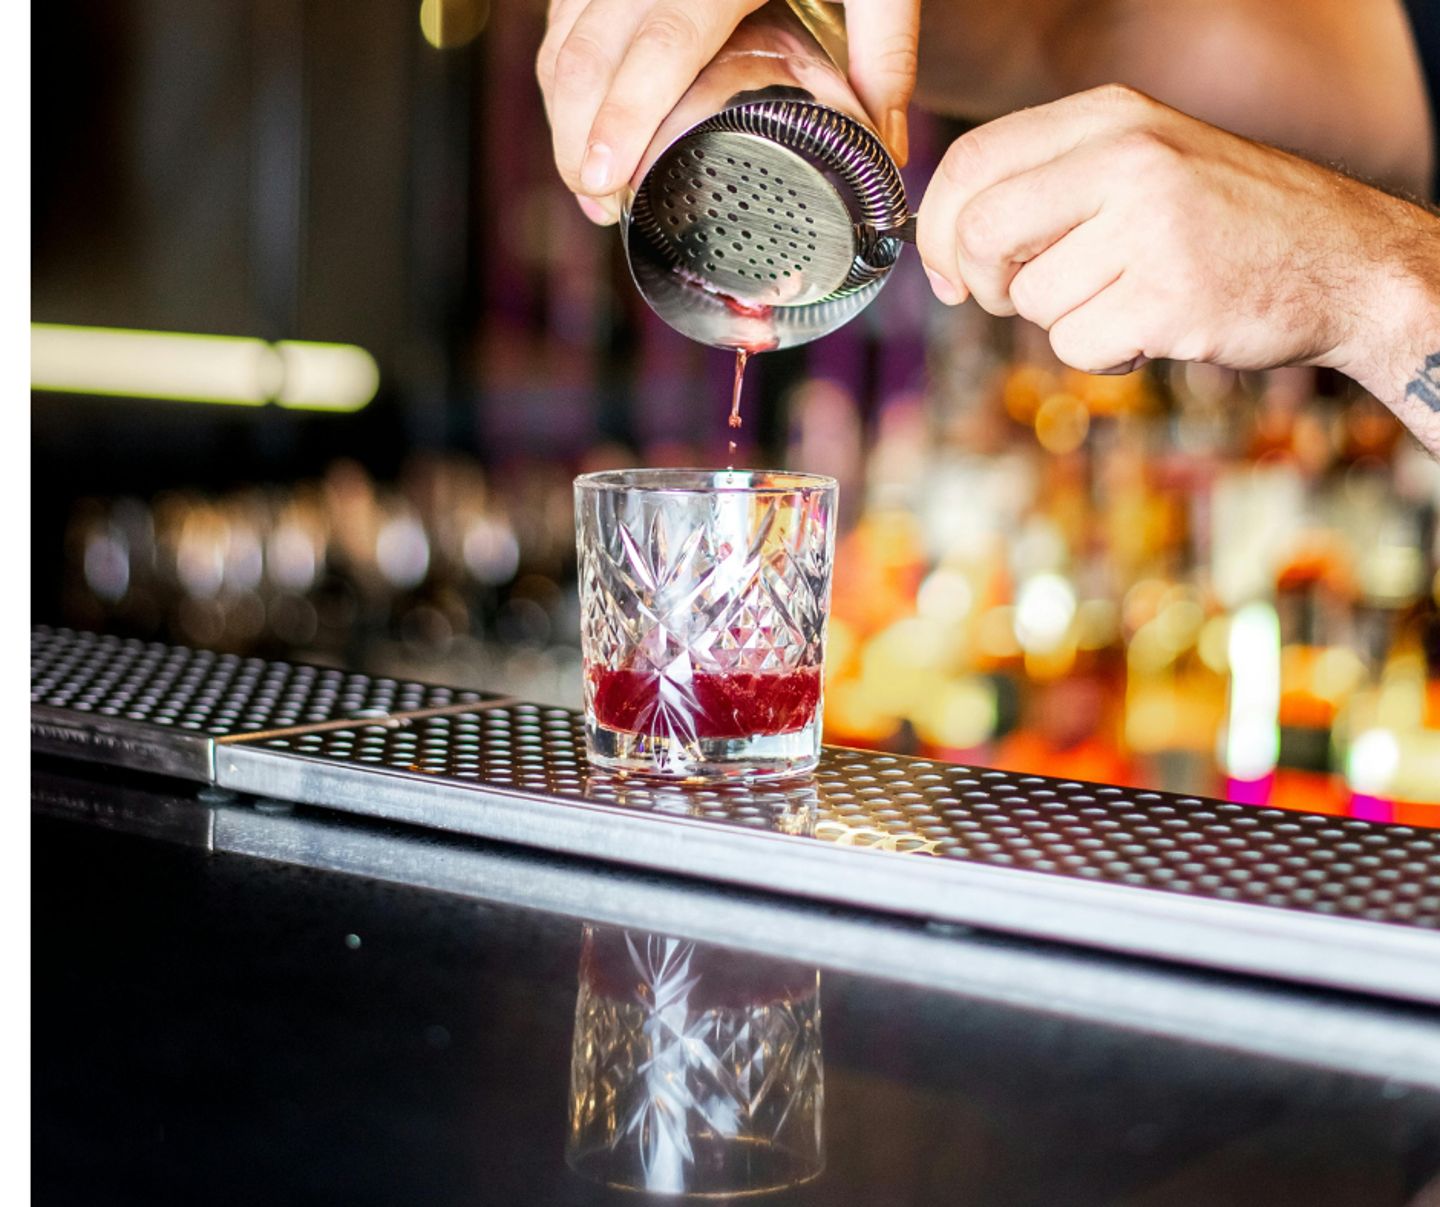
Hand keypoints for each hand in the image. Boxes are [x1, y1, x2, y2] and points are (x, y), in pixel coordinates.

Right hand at [536, 0, 918, 224]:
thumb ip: (883, 52)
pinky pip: (566, 16)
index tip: (605, 178)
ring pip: (565, 36)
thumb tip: (884, 147)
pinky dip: (565, 74)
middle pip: (590, 50)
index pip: (661, 45)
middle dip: (579, 136)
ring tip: (590, 183)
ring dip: (565, 113)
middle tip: (598, 203)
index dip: (624, 117)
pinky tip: (585, 120)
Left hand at [916, 85, 1438, 393]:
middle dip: (982, 283)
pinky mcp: (1170, 297)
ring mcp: (1152, 226)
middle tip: (1020, 298)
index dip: (937, 228)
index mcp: (1111, 117)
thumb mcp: (1141, 165)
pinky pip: (1075, 346)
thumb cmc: (1223, 223)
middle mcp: (1129, 158)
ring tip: (1125, 301)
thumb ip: (1050, 186)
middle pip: (980, 232)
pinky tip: (1150, 329)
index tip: (948, 272)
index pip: (972, 161)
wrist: (1346, 264)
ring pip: (1030, 300)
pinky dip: (1101, 355)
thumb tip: (946, 246)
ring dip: (1062, 321)